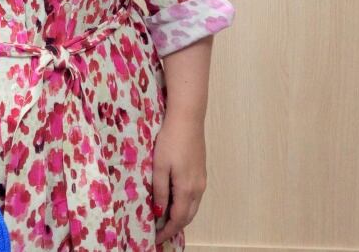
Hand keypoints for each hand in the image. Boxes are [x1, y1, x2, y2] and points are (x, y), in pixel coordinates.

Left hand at [152, 113, 206, 244]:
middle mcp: (198, 188)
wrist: (187, 119)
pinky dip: (185, 206)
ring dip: (180, 216)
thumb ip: (160, 190)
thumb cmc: (170, 141)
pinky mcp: (201, 172)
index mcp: (186, 189)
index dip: (167, 231)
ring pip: (193, 207)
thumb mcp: (159, 166)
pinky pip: (194, 197)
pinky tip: (174, 202)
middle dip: (174, 227)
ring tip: (165, 221)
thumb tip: (160, 212)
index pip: (178, 218)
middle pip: (188, 216)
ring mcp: (202, 180)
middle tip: (160, 233)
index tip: (156, 239)